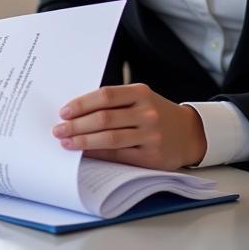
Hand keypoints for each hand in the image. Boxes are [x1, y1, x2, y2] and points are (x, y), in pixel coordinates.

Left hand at [52, 83, 206, 169]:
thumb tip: (77, 112)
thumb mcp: (140, 98)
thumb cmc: (156, 112)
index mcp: (140, 93)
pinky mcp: (153, 157)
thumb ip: (114, 101)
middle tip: (58, 130)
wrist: (190, 132)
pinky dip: (100, 154)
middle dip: (77, 125)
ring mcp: (151, 136)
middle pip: (104, 118)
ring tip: (66, 143)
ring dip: (84, 141)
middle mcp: (147, 113)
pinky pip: (120, 155)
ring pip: (110, 138)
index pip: (105, 96)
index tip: (63, 112)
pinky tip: (86, 153)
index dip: (81, 104)